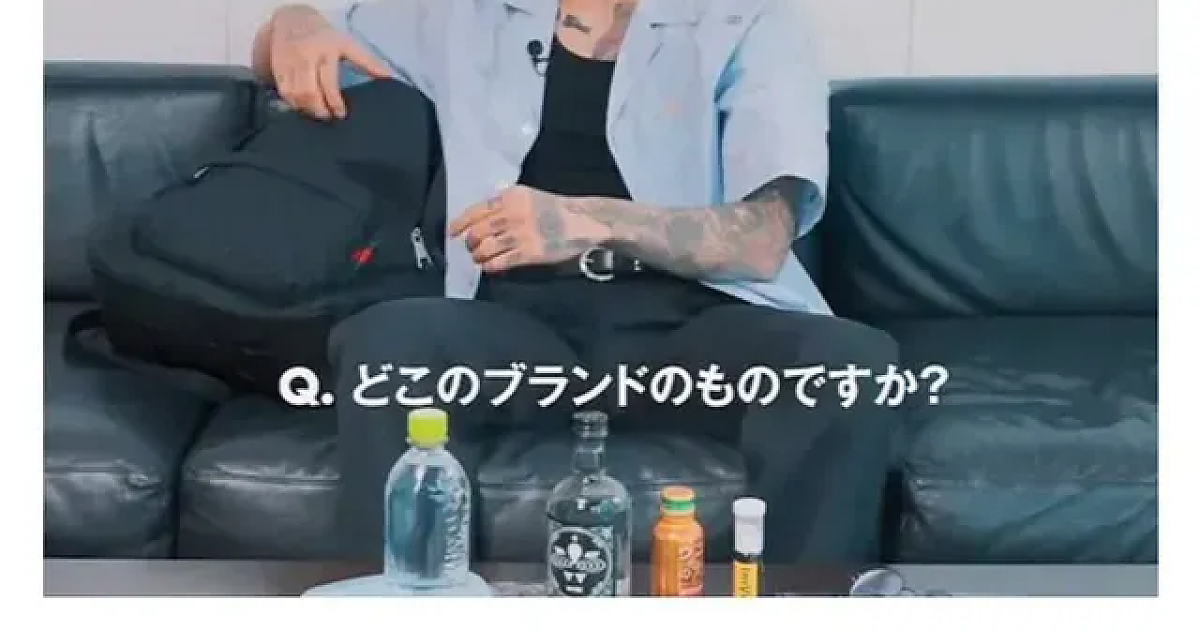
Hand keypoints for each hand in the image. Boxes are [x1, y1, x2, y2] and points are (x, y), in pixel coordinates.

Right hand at [269, 6, 391, 119]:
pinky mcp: (277, 68)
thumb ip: (368, 62)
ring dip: (306, 109)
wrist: (292, 19)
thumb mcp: (348, 44)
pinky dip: (293, 104)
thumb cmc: (325, 37)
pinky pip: (284, 92)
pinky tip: (303, 108)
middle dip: (319, 109)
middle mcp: (306, 55)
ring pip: (295, 94)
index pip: (329, 81)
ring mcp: (289, 62)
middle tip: (328, 118)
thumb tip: (390, 78)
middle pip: (309, 91)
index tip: (341, 114)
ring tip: (317, 114)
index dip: (334, 101)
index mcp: (327, 49)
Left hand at [448, 186, 611, 272]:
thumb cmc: (556, 210)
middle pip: (477, 231)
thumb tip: (481, 214)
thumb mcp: (529, 196)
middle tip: (470, 247)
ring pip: (485, 248)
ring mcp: (520, 235)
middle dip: (470, 242)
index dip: (460, 223)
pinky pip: (500, 262)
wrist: (583, 223)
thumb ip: (505, 202)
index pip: (476, 210)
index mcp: (511, 197)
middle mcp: (512, 214)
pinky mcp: (529, 253)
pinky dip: (490, 266)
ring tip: (479, 258)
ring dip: (478, 255)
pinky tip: (490, 266)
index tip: (452, 232)